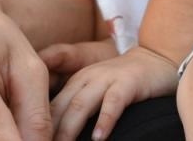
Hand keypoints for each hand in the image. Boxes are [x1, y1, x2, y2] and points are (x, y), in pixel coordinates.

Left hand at [43, 45, 177, 140]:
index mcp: (74, 83)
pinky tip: (99, 139)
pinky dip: (104, 121)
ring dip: (68, 130)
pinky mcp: (127, 83)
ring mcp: (106, 79)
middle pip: (59, 109)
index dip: (36, 128)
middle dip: (46, 132)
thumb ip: (76, 111)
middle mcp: (86, 79)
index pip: (48, 109)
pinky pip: (113, 103)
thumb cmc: (123, 85)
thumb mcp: (95, 94)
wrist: (156, 59)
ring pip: (80, 106)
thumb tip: (57, 137)